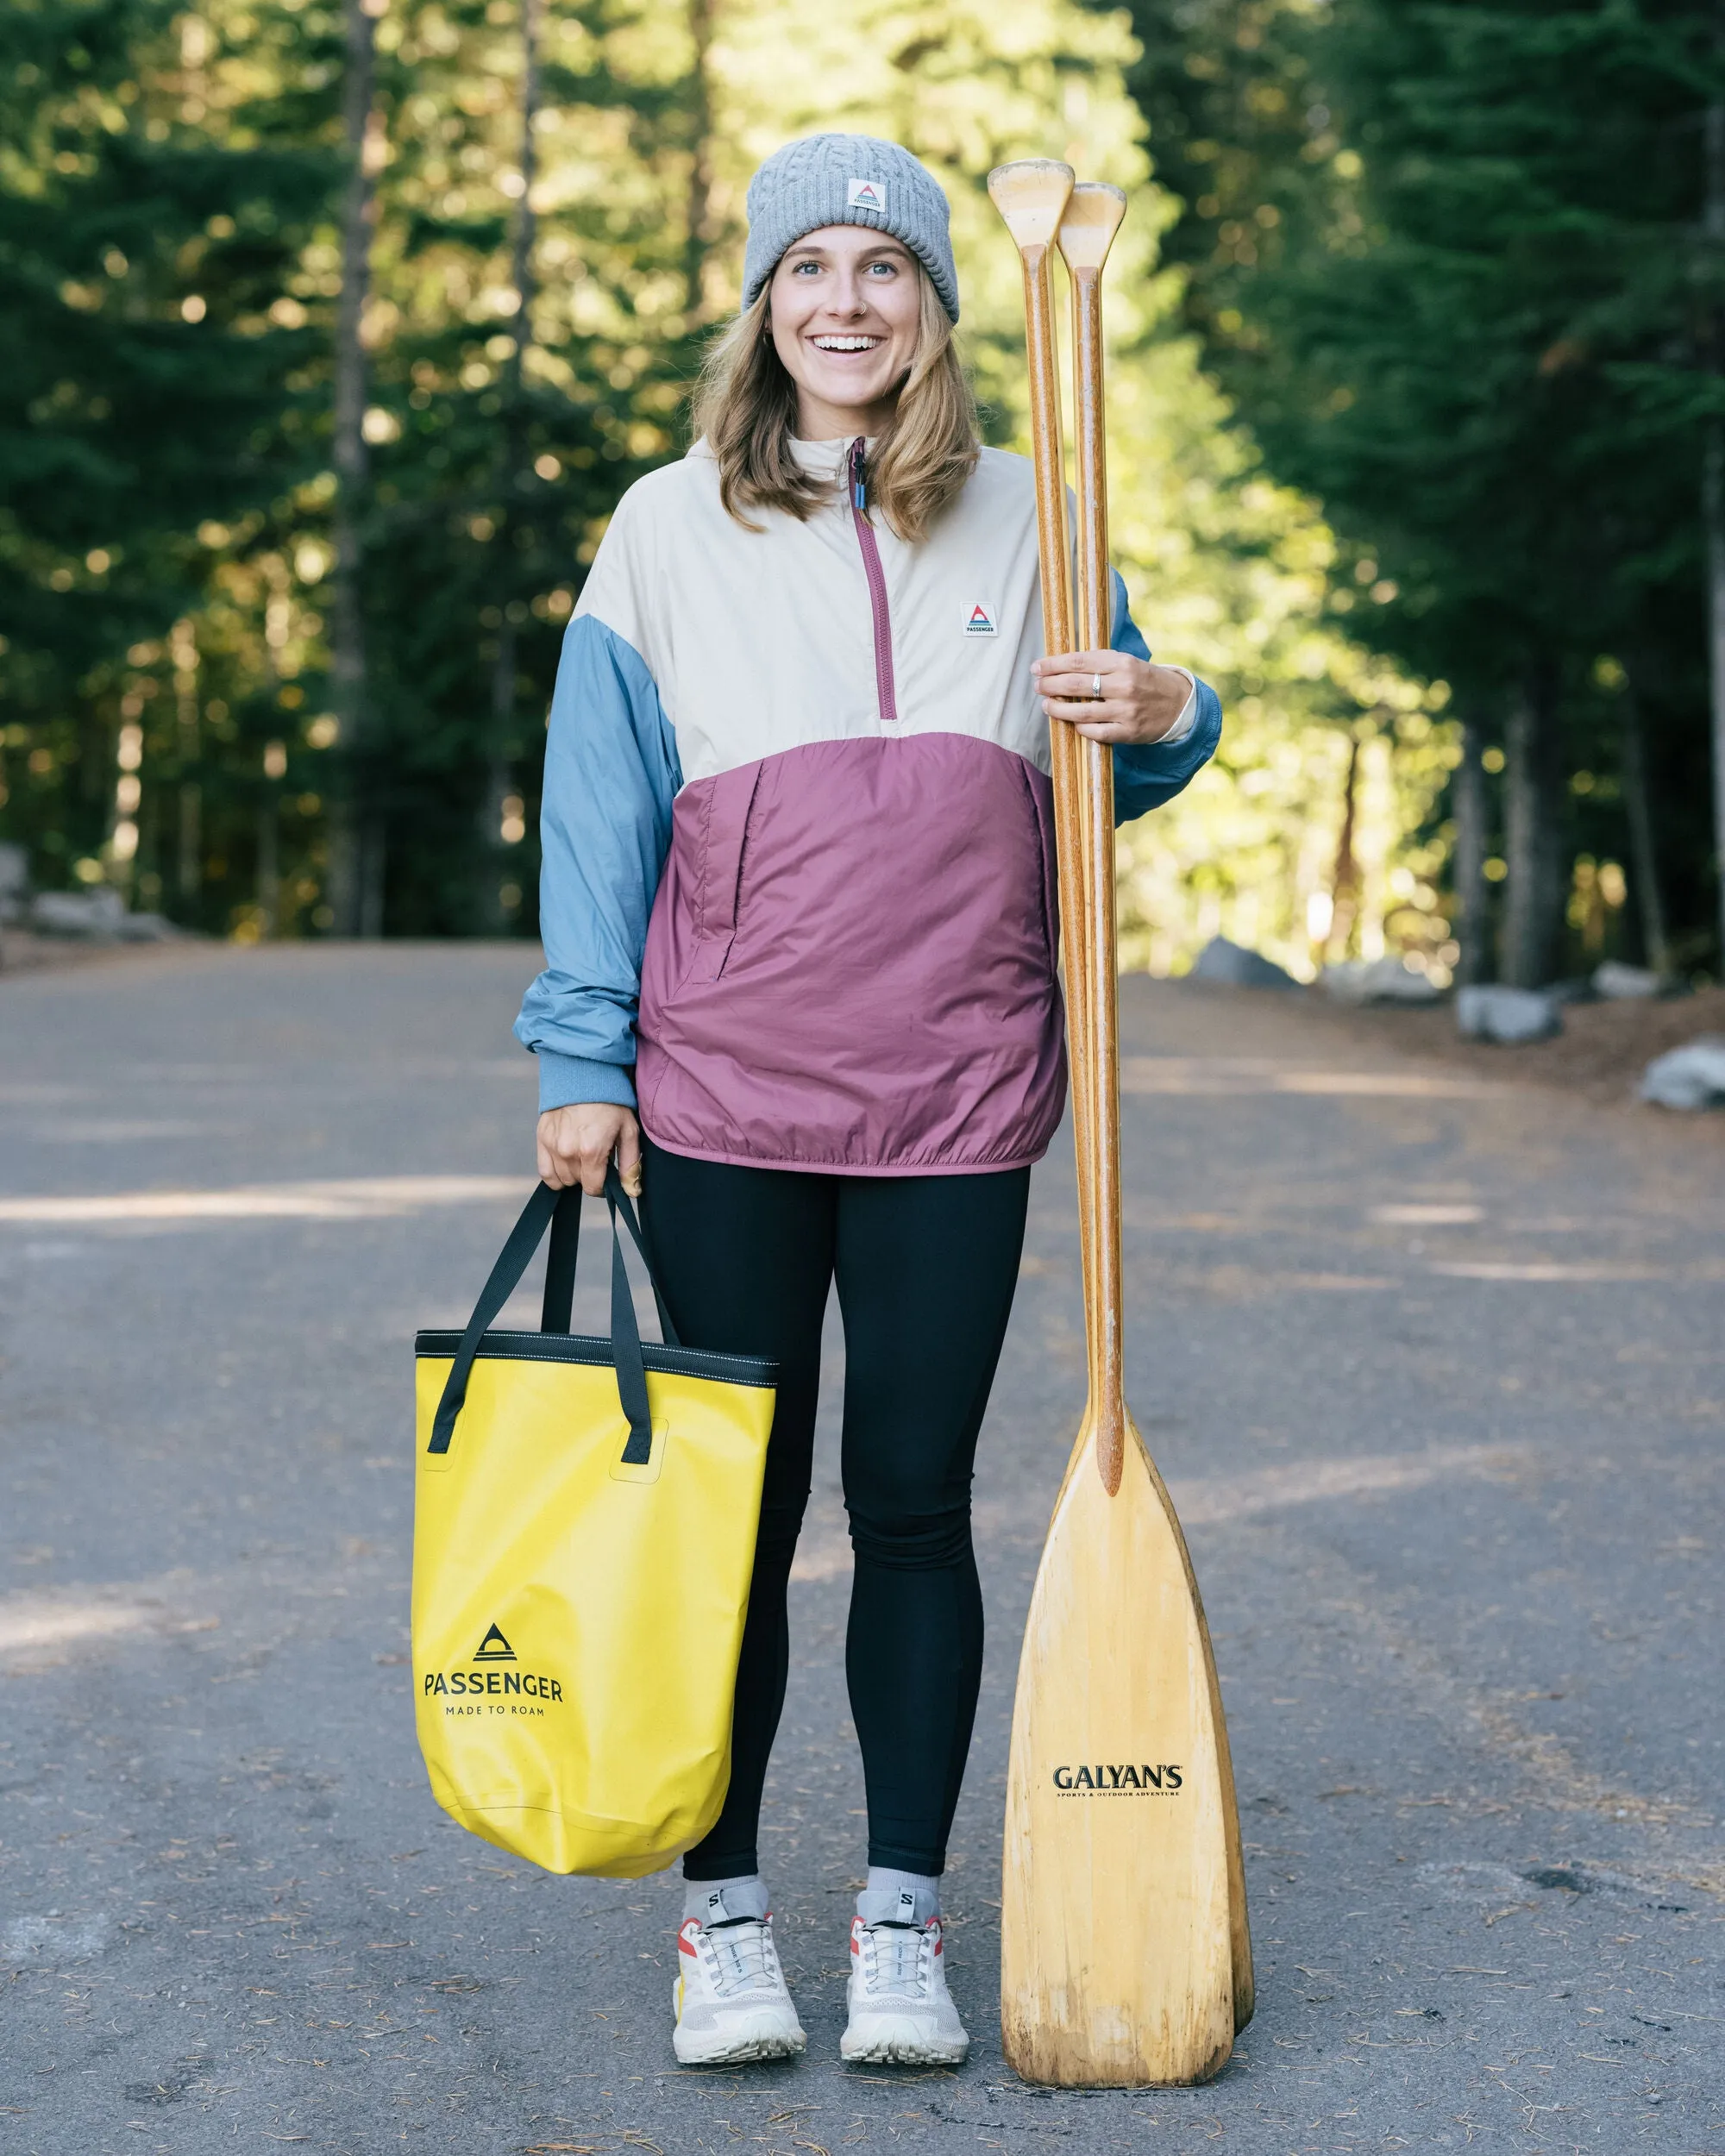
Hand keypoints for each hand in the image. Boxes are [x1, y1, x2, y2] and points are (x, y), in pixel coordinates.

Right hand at [537, 1103, 641, 1197]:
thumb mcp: (628, 1131)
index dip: (602, 1186)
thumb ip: (630, 1165)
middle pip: (577, 1183)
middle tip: (596, 1157)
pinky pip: (544, 1171)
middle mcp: (568, 1151)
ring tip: (582, 1156)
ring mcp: (552, 1145)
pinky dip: (554, 1174)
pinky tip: (565, 1164)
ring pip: (561, 1179)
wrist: (586, 1075)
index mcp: (591, 1150)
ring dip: (573, 1174)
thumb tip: (632, 1192)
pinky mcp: (541, 1138)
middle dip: (589, 1176)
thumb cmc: (611, 1103)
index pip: (593, 1188)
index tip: (607, 1174)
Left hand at [1032, 650, 1190, 743]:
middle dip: (1050, 685)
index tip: (1037, 667)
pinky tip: (1071, 722)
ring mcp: (1125, 710)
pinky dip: (1079, 727)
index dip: (1053, 665)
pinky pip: (1095, 732)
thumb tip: (1061, 666)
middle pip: (1075, 685)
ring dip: (1058, 709)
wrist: (1179, 704)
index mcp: (1123, 663)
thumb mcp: (1127, 663)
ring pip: (1081, 712)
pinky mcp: (1128, 732)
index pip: (1079, 662)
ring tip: (1046, 705)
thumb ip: (1099, 664)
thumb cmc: (1145, 681)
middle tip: (1038, 686)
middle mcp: (1124, 685)